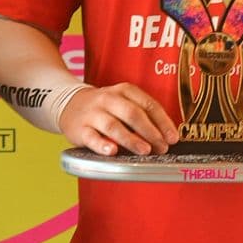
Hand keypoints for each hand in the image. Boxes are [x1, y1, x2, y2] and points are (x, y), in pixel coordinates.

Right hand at [58, 84, 178, 155]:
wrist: (69, 104)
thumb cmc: (105, 108)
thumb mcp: (124, 102)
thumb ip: (143, 115)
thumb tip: (166, 136)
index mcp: (124, 91)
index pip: (148, 104)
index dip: (163, 122)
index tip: (173, 138)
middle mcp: (108, 99)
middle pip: (132, 114)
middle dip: (150, 132)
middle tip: (162, 147)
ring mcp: (93, 114)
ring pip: (114, 126)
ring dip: (131, 139)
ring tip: (145, 151)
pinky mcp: (80, 129)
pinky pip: (92, 137)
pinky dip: (102, 145)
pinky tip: (112, 151)